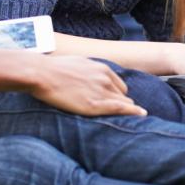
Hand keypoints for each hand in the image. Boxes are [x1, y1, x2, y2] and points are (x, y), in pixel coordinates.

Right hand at [29, 56, 145, 116]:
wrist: (43, 74)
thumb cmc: (55, 70)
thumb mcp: (78, 64)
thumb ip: (89, 71)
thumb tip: (87, 76)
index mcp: (102, 69)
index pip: (119, 85)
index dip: (117, 95)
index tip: (117, 103)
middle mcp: (105, 79)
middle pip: (123, 95)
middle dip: (123, 104)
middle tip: (122, 115)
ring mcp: (101, 91)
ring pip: (123, 103)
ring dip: (126, 110)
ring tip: (130, 121)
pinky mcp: (94, 105)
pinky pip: (120, 108)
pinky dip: (133, 112)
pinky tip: (141, 115)